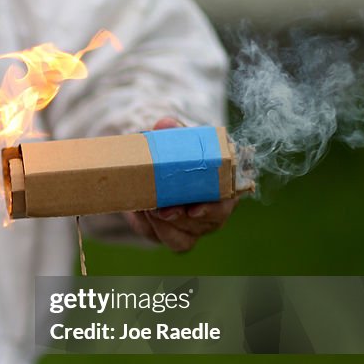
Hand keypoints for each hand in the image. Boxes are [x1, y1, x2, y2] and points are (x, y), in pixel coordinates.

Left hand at [123, 117, 237, 252]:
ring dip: (162, 226)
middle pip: (202, 226)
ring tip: (146, 208)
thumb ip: (174, 131)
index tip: (195, 208)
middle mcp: (212, 216)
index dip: (212, 209)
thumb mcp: (180, 141)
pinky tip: (137, 212)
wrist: (161, 168)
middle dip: (180, 219)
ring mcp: (192, 229)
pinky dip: (147, 227)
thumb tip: (165, 124)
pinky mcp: (169, 235)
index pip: (226, 205)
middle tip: (161, 209)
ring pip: (181, 240)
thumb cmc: (181, 155)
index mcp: (223, 191)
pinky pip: (160, 238)